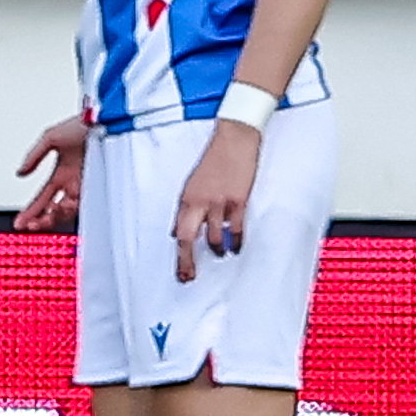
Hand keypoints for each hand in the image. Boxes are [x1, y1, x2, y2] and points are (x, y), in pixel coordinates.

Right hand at [13, 115, 89, 232]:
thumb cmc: (84, 125)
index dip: (30, 211)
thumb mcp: (51, 137)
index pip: (43, 198)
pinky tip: (62, 206)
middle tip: (31, 226)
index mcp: (62, 172)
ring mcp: (88, 185)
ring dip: (55, 215)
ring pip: (68, 211)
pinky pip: (84, 205)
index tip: (20, 222)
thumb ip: (34, 156)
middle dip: (41, 219)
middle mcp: (74, 182)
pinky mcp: (100, 186)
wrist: (107, 121)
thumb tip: (20, 172)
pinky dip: (70, 209)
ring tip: (50, 210)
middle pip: (54, 209)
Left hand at [171, 122, 261, 280]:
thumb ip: (185, 208)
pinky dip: (237, 241)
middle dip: (187, 261)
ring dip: (217, 250)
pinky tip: (237, 247)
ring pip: (215, 237)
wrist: (234, 139)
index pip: (178, 232)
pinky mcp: (238, 201)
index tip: (180, 271)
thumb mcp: (191, 183)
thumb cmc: (213, 160)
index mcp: (186, 198)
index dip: (179, 254)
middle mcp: (199, 202)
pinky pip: (236, 229)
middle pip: (189, 239)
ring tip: (220, 254)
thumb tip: (177, 231)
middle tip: (189, 276)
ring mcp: (219, 203)